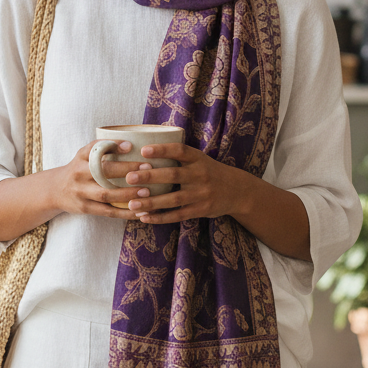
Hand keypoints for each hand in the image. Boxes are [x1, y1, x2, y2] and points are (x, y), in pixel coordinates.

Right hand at [51, 140, 147, 219]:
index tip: (131, 146)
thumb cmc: (79, 169)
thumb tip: (130, 143)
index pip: (95, 148)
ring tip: (146, 192)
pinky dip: (124, 212)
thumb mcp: (84, 155)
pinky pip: (107, 212)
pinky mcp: (85, 208)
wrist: (55, 190)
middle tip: (148, 168)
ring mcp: (81, 193)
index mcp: (80, 157)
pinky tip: (140, 211)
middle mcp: (79, 174)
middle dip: (126, 170)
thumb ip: (102, 148)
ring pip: (105, 194)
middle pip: (103, 172)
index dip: (112, 146)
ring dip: (127, 194)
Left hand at [121, 143, 249, 223]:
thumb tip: (143, 151)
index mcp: (198, 158)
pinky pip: (178, 215)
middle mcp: (200, 175)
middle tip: (129, 177)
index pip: (180, 150)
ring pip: (173, 199)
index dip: (162, 150)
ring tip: (132, 204)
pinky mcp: (201, 210)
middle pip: (173, 175)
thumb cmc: (209, 172)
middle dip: (150, 176)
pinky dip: (160, 218)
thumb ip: (178, 156)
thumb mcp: (199, 159)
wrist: (238, 190)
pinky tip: (145, 218)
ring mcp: (201, 194)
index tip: (143, 150)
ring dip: (151, 202)